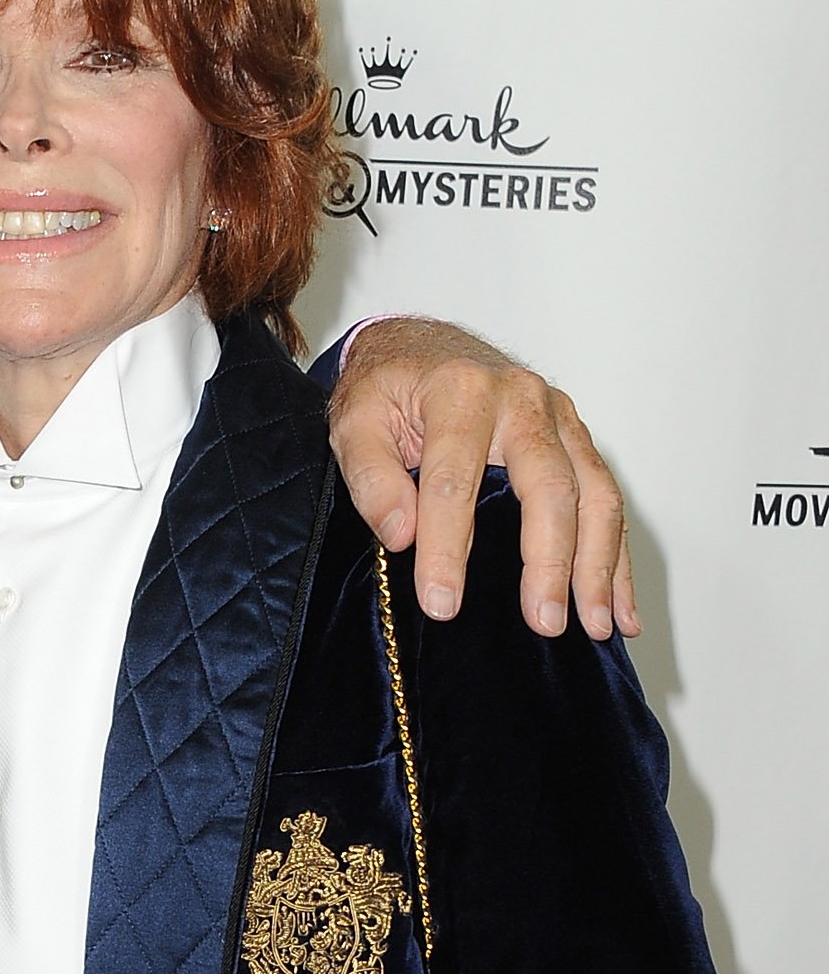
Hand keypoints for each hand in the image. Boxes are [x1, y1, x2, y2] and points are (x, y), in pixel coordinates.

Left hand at [329, 318, 637, 643]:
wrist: (421, 347)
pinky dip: (617, 557)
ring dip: (599, 565)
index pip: (455, 479)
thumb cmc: (387, 391)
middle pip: (550, 486)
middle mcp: (521, 398)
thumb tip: (403, 534)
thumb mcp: (355, 421)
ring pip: (595, 494)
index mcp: (461, 391)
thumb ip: (371, 476)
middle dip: (549, 560)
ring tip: (595, 626)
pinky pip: (606, 498)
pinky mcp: (576, 438)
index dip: (448, 546)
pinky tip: (618, 606)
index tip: (442, 604)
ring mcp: (558, 416)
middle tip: (543, 622)